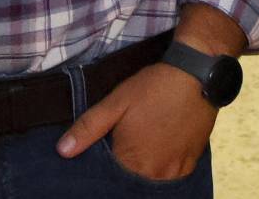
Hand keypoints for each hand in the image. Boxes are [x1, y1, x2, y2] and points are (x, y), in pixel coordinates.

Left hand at [56, 64, 215, 180]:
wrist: (196, 75)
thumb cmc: (153, 88)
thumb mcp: (116, 103)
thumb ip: (89, 128)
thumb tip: (62, 151)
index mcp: (133, 161)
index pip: (112, 180)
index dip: (107, 171)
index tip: (110, 153)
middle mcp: (156, 173)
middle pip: (133, 183)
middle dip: (126, 171)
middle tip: (126, 147)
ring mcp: (176, 171)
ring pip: (153, 181)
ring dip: (145, 171)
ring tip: (142, 148)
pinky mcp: (192, 163)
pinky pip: (173, 176)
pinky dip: (164, 169)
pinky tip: (159, 151)